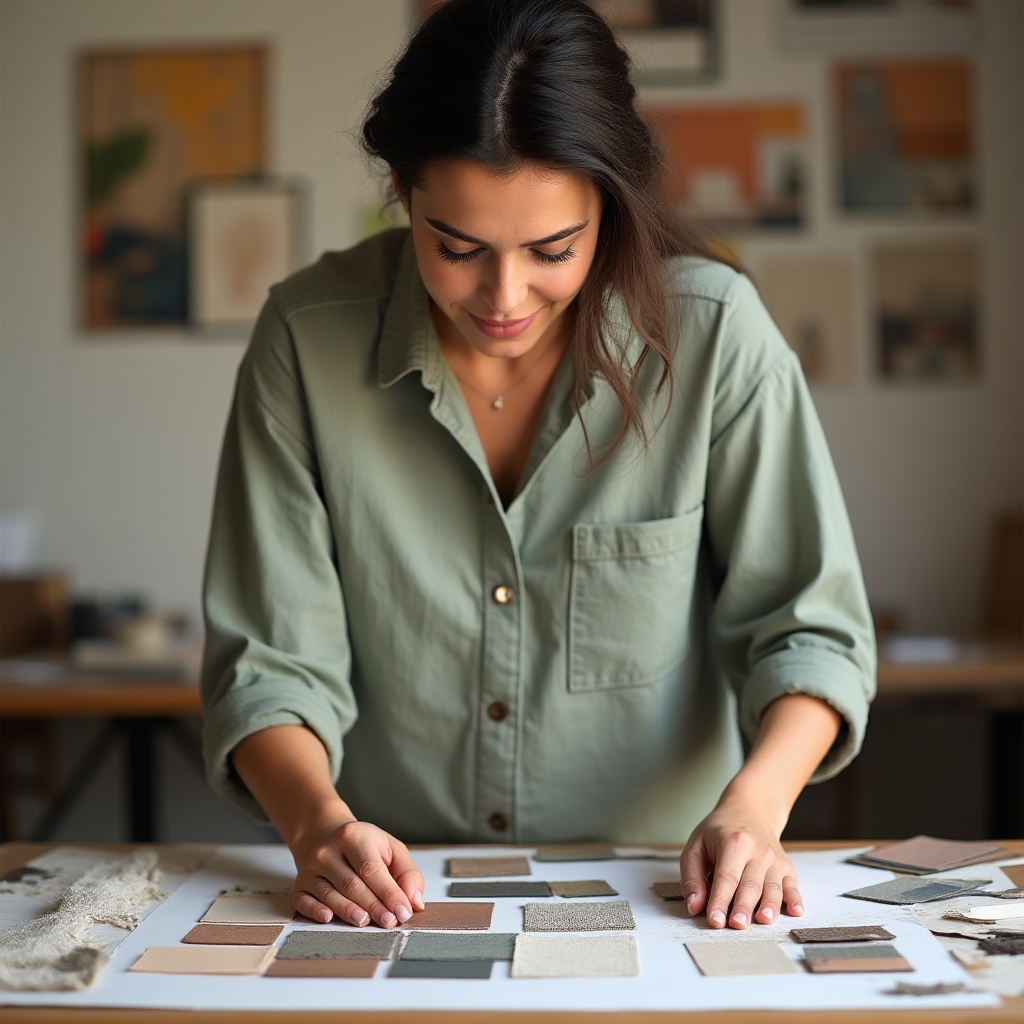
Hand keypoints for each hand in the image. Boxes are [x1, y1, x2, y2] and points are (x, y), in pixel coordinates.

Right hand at [292, 818, 424, 927]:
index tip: (403, 911)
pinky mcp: (300, 884)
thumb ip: (407, 873)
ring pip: (330, 894)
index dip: (388, 893)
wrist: (327, 838)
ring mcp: (311, 868)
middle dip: (373, 906)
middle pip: (352, 884)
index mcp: (354, 836)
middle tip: (389, 922)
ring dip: (348, 911)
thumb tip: (414, 901)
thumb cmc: (363, 847)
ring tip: (365, 922)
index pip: (371, 869)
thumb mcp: (390, 849)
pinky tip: (328, 918)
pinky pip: (305, 901)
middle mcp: (328, 851)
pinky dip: (315, 911)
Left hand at [680, 791, 803, 929]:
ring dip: (769, 907)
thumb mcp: (696, 845)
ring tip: (763, 921)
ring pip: (773, 888)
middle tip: (736, 925)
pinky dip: (795, 900)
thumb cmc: (720, 832)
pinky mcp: (786, 868)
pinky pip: (792, 887)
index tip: (714, 920)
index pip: (725, 878)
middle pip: (750, 885)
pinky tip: (795, 912)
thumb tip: (695, 905)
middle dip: (743, 907)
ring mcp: (774, 859)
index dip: (719, 901)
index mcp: (733, 843)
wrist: (750, 811)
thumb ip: (692, 876)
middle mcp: (757, 851)